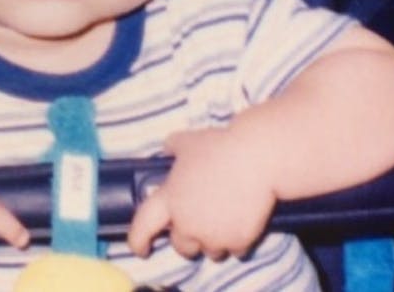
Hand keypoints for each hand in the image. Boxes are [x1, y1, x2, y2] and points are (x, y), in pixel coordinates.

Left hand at [128, 127, 276, 261]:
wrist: (256, 157)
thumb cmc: (220, 146)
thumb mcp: (189, 141)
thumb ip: (173, 147)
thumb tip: (168, 147)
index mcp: (170, 200)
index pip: (142, 228)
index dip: (138, 241)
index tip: (142, 248)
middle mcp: (187, 223)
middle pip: (182, 246)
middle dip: (190, 238)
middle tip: (203, 221)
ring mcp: (213, 236)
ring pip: (210, 251)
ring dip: (215, 240)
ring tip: (227, 216)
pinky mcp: (237, 241)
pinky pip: (236, 250)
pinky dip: (238, 239)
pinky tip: (245, 218)